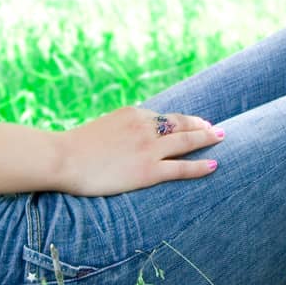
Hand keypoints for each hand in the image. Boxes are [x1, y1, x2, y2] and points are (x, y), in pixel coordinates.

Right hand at [57, 107, 223, 195]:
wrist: (64, 158)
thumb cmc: (76, 148)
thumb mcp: (103, 128)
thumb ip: (121, 130)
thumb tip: (128, 138)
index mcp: (133, 114)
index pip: (165, 117)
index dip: (184, 121)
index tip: (196, 122)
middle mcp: (145, 127)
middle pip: (181, 124)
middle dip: (201, 125)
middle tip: (216, 127)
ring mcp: (148, 148)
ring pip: (186, 141)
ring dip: (206, 138)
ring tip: (221, 138)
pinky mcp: (148, 170)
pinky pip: (181, 167)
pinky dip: (200, 165)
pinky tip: (214, 164)